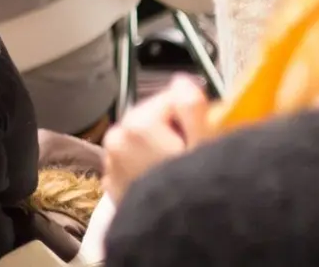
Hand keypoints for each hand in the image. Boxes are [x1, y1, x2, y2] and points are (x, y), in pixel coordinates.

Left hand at [103, 76, 211, 200]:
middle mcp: (116, 140)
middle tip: (195, 151)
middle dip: (175, 130)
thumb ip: (192, 107)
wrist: (172, 237)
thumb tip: (183, 81)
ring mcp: (112, 163)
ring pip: (144, 141)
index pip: (169, 98)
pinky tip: (166, 180)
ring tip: (181, 169)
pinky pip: (135, 163)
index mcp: (137, 124)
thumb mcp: (206, 145)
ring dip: (161, 148)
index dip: (192, 113)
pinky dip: (148, 166)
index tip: (204, 129)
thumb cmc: (194, 192)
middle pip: (154, 118)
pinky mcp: (114, 184)